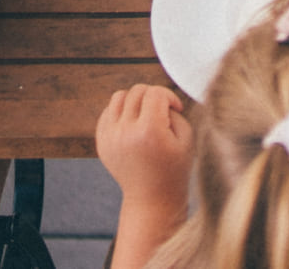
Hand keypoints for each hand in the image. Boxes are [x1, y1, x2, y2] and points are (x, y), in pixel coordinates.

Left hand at [95, 85, 192, 212]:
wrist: (151, 197)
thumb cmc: (174, 168)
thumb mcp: (186, 137)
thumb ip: (174, 112)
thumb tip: (158, 98)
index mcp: (149, 131)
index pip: (155, 93)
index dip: (169, 96)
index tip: (176, 109)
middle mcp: (126, 132)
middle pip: (137, 91)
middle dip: (153, 96)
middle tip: (162, 112)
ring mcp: (110, 137)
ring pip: (119, 96)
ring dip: (135, 100)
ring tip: (146, 115)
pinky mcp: (102, 142)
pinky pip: (108, 111)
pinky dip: (121, 111)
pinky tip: (133, 124)